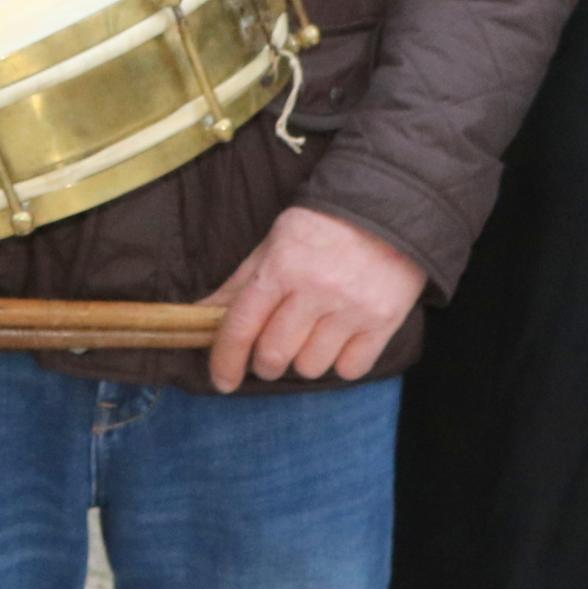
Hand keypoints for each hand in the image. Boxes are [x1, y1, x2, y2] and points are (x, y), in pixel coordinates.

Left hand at [202, 206, 426, 394]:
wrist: (389, 207)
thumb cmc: (322, 228)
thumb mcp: (274, 244)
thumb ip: (238, 285)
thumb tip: (197, 315)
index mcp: (281, 267)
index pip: (241, 327)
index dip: (225, 361)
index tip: (222, 380)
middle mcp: (316, 289)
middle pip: (274, 356)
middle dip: (265, 363)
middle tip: (272, 352)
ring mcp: (352, 308)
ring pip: (310, 367)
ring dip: (305, 360)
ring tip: (314, 334)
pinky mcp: (383, 321)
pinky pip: (349, 370)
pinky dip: (341, 362)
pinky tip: (342, 338)